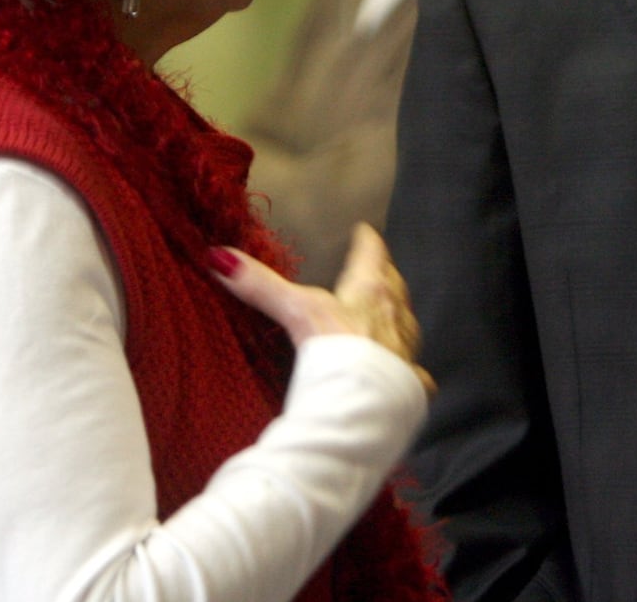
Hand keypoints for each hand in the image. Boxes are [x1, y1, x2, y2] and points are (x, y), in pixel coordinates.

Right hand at [209, 222, 434, 393]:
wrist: (365, 406)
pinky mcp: (409, 384)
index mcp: (369, 293)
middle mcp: (393, 316)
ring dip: (398, 316)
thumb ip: (261, 286)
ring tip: (392, 312)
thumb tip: (222, 258)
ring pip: (406, 324)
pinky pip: (414, 372)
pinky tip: (411, 375)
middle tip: (381, 268)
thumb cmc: (337, 353)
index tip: (366, 230)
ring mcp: (405, 351)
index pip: (371, 256)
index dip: (368, 241)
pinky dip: (410, 369)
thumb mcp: (297, 312)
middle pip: (393, 287)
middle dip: (386, 275)